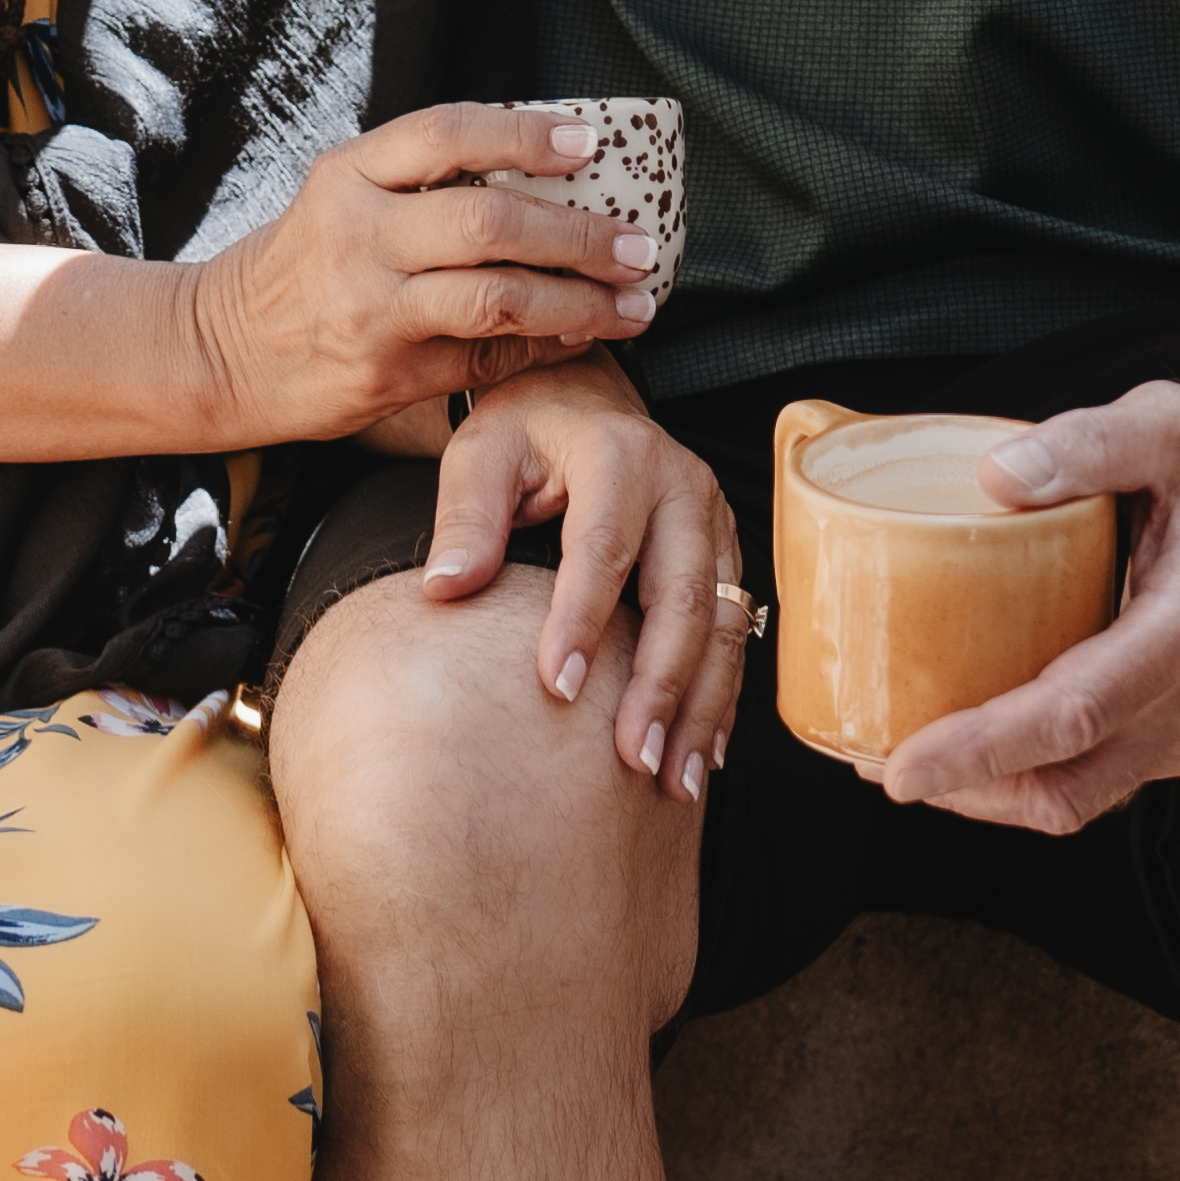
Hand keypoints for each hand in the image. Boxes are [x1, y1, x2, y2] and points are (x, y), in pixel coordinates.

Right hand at [183, 106, 665, 444]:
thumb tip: (548, 171)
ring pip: (500, 298)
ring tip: (632, 303)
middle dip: (579, 235)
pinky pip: (487, 356)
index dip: (525, 134)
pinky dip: (546, 346)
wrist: (218, 351)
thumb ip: (420, 180)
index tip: (587, 145)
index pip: (448, 133)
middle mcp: (357, 235)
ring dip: (581, 302)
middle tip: (638, 246)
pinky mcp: (386, 373)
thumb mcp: (341, 196)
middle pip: (490, 221)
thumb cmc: (302, 266)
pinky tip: (582, 338)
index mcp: (348, 174)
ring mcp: (371, 308)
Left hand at [416, 359, 749, 801]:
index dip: (582, 620)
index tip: (556, 689)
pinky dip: (719, 696)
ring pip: (722, 623)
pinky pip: (735, 630)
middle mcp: (681, 485)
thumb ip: (464, 518)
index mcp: (618, 455)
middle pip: (682, 596)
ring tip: (674, 781)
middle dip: (661, 685)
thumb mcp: (480, 455)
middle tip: (631, 759)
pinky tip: (702, 754)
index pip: (603, 548)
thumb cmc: (523, 432)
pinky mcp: (724, 552)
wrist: (581, 399)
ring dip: (701, 707)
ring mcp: (713, 521)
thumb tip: (444, 589)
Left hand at [876, 374, 1179, 833]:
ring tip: (920, 759)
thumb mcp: (1169, 422)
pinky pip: (1106, 774)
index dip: (983, 750)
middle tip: (883, 765)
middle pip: (1072, 782)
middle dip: (972, 791)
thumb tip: (996, 477)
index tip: (907, 768)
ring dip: (1000, 790)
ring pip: (1088, 793)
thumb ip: (1086, 444)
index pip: (1074, 714)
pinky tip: (987, 737)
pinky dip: (1039, 770)